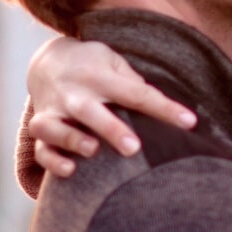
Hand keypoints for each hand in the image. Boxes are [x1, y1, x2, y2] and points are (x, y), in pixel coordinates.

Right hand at [27, 36, 195, 178]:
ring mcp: (53, 112)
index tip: (190, 122)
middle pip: (89, 111)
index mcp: (97, 76)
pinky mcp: (41, 129)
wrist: (46, 62)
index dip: (163, 108)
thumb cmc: (93, 65)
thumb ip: (133, 82)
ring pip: (54, 128)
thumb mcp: (112, 61)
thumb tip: (159, 104)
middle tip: (133, 148)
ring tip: (93, 150)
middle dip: (110, 129)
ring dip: (71, 139)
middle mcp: (73, 94)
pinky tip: (70, 170)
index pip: (135, 92)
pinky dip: (52, 161)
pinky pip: (41, 149)